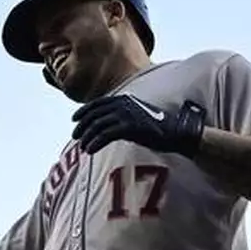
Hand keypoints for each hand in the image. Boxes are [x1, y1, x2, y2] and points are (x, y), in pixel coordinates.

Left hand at [71, 95, 205, 155]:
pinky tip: (90, 150)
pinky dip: (95, 142)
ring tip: (83, 147)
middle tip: (75, 136)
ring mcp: (127, 115)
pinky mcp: (130, 127)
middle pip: (95, 114)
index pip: (98, 103)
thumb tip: (105, 125)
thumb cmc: (157, 127)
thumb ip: (121, 116)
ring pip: (98, 125)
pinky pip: (106, 135)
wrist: (176, 132)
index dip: (84, 111)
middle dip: (83, 125)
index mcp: (125, 100)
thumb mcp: (136, 116)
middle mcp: (124, 104)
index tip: (74, 119)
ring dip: (88, 136)